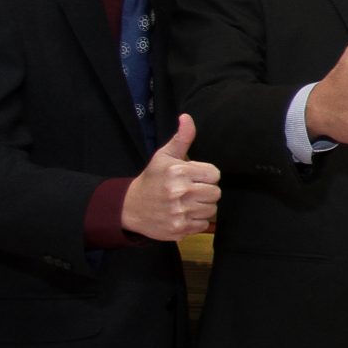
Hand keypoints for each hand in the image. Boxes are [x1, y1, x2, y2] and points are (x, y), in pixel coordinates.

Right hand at [122, 114, 220, 240]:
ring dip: (202, 206)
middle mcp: (180, 192)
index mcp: (178, 172)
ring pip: (212, 210)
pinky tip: (182, 214)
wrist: (131, 207)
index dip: (206, 175)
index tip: (193, 177)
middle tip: (190, 190)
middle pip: (215, 193)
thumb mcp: (164, 156)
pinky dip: (196, 221)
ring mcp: (179, 212)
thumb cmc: (152, 179)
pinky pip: (203, 225)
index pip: (214, 174)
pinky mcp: (179, 229)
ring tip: (186, 202)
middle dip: (205, 191)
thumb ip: (181, 138)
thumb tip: (187, 117)